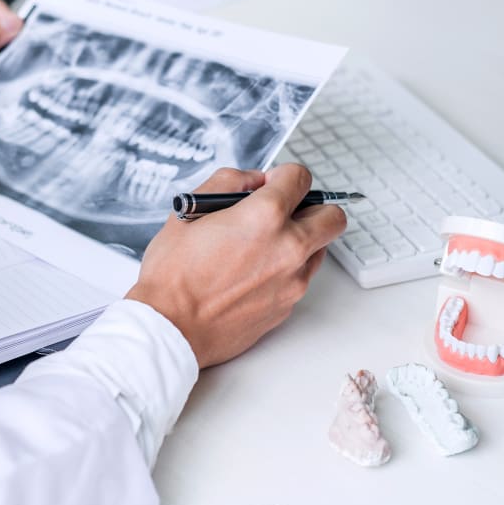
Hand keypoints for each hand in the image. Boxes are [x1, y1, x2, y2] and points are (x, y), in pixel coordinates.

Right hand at [126, 164, 346, 367]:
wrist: (171, 329)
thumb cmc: (173, 275)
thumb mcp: (190, 211)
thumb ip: (229, 183)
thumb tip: (253, 181)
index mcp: (265, 217)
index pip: (301, 178)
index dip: (283, 176)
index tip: (271, 184)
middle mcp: (288, 248)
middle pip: (332, 216)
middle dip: (311, 207)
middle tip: (284, 212)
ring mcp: (292, 281)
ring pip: (320, 249)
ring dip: (303, 239)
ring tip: (264, 245)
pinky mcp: (287, 306)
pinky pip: (300, 278)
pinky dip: (287, 269)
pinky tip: (253, 273)